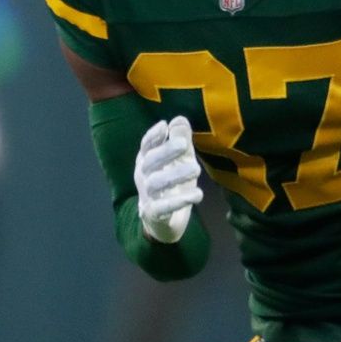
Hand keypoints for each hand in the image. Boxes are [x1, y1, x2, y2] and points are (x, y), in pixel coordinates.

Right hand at [135, 116, 204, 242]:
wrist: (163, 222)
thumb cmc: (171, 185)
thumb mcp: (178, 162)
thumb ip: (179, 141)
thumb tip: (180, 119)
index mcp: (146, 161)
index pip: (146, 146)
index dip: (153, 136)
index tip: (164, 125)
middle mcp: (142, 176)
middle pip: (150, 161)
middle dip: (165, 152)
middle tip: (184, 145)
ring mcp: (146, 195)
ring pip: (157, 183)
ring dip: (176, 175)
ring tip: (197, 170)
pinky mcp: (154, 214)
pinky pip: (163, 206)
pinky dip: (179, 201)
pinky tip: (198, 195)